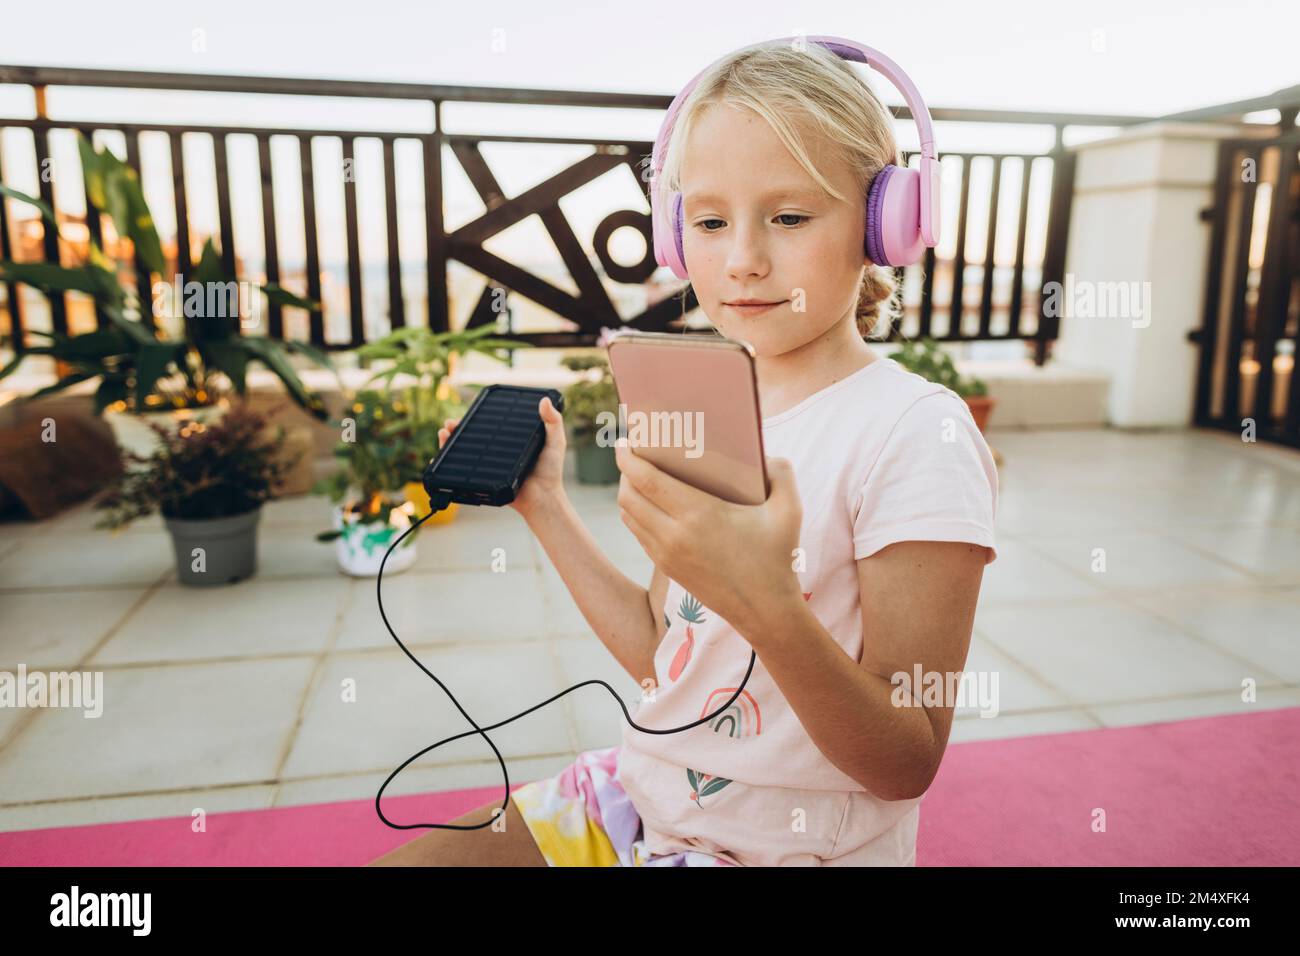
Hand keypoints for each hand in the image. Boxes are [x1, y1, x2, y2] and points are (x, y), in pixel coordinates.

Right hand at [437, 395, 567, 519]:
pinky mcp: (482, 479)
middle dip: (457, 428)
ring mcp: (488, 465)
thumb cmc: (550, 472)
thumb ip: (553, 422)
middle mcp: (496, 451)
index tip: (468, 410)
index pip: (489, 425)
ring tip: (443, 433)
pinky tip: (436, 457)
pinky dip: (446, 464)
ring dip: (448, 442)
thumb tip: (545, 400)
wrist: (542, 499)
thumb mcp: (555, 442)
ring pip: (462, 452)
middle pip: (471, 437)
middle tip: (450, 424)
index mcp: (509, 440)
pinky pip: (461, 471)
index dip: (475, 417)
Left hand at [614, 442, 805, 644]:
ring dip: (627, 492)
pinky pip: (639, 533)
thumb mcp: (789, 511)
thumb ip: (782, 472)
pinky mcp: (667, 568)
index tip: (626, 440)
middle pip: (629, 495)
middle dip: (624, 470)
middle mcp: (674, 535)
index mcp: (699, 515)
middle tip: (631, 452)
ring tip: (637, 474)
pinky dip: (636, 514)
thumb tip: (765, 455)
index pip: (646, 479)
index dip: (629, 456)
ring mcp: (667, 555)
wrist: (765, 611)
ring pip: (629, 516)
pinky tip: (649, 502)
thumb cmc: (777, 558)